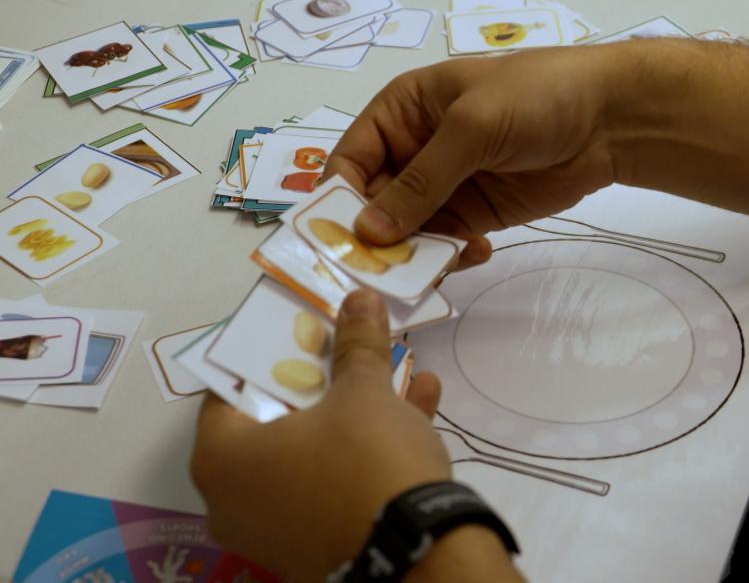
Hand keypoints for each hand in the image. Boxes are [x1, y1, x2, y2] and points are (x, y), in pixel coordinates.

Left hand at [190, 289, 450, 581]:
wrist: (419, 559)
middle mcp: (234, 502)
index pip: (231, 390)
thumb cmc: (366, 463)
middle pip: (275, 424)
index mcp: (222, 458)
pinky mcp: (317, 552)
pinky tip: (419, 412)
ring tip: (400, 376)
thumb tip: (359, 299)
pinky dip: (368, 455)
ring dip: (356, 415)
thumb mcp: (364, 394)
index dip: (270, 355)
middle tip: (349, 354)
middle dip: (322, 386)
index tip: (304, 334)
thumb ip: (356, 345)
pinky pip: (335, 488)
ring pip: (313, 456)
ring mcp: (274, 533)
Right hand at [323, 45, 624, 267]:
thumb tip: (369, 230)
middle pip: (372, 205)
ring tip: (427, 273)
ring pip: (407, 232)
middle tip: (380, 274)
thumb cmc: (535, 98)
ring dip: (412, 255)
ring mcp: (444, 187)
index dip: (337, 201)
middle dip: (374, 239)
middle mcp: (413, 152)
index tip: (336, 243)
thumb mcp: (471, 128)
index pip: (350, 161)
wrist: (609, 118)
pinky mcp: (474, 216)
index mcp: (401, 113)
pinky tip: (473, 254)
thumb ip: (421, 181)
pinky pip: (444, 244)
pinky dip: (449, 257)